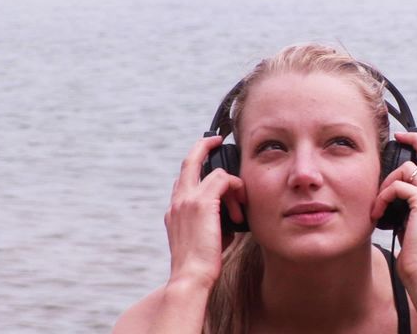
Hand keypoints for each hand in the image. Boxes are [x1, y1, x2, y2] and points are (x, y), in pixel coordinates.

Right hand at [164, 136, 245, 288]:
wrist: (192, 277)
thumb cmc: (203, 264)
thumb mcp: (209, 238)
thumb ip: (217, 222)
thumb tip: (234, 218)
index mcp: (175, 211)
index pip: (184, 179)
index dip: (197, 167)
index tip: (210, 163)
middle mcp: (177, 201)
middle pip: (188, 161)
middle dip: (202, 146)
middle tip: (217, 140)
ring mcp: (186, 200)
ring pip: (210, 169)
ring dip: (231, 184)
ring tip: (241, 203)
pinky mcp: (201, 202)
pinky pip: (222, 179)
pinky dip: (235, 187)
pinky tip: (241, 204)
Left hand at [371, 132, 416, 284]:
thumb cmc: (416, 255)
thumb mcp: (411, 226)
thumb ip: (407, 209)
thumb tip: (390, 198)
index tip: (406, 143)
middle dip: (416, 140)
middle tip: (399, 136)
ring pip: (408, 169)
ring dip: (386, 183)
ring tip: (377, 204)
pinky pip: (397, 186)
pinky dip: (382, 197)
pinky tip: (377, 214)